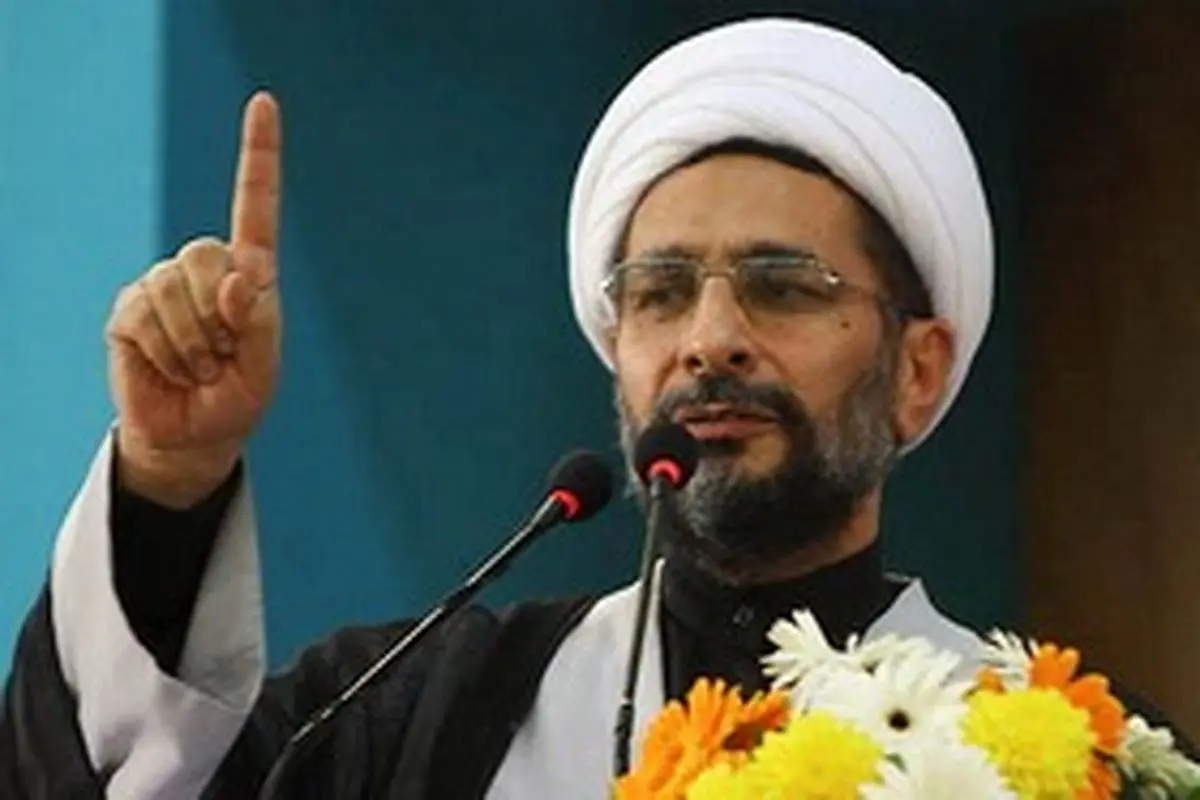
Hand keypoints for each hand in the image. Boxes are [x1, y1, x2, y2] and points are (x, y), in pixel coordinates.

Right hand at [106, 92, 282, 507]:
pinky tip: (172, 369)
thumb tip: (237, 278)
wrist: (194, 436)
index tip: (264, 101)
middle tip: (222, 356)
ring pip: (174, 289)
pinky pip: (145, 315)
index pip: (256, 204)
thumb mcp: (263, 364)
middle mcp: (205, 269)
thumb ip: (257, 319)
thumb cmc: (237, 396)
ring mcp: (162, 285)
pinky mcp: (129, 308)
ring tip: (199, 367)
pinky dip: (166, 352)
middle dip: (220, 316)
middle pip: (208, 255)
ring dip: (194, 343)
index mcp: (250, 273)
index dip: (259, 154)